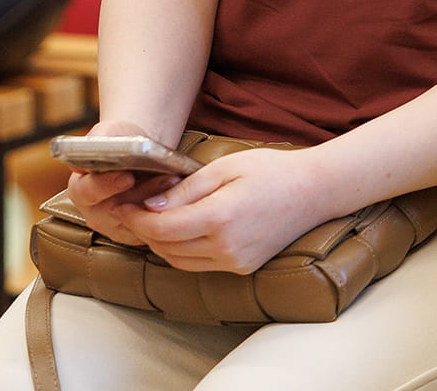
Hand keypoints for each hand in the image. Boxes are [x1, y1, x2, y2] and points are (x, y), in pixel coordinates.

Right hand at [61, 119, 181, 247]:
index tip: (127, 176)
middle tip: (166, 177)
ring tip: (176, 181)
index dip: (106, 185)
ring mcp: (115, 226)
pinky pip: (152, 229)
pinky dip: (166, 211)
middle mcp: (94, 212)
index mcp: (80, 188)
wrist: (134, 154)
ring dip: (160, 201)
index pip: (88, 191)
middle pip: (118, 209)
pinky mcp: (136, 234)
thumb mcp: (107, 132)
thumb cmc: (118, 143)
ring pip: (139, 220)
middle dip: (145, 192)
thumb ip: (100, 137)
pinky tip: (178, 194)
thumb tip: (101, 146)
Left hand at [117, 144, 331, 273]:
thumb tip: (150, 206)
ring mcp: (236, 262)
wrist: (313, 192)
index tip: (123, 204)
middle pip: (166, 248)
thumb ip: (185, 189)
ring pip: (180, 261)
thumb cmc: (269, 171)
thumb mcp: (223, 168)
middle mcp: (227, 248)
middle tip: (132, 209)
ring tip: (153, 219)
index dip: (136, 219)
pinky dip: (183, 251)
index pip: (162, 229)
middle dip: (144, 231)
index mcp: (220, 219)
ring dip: (161, 243)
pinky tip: (180, 230)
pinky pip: (200, 265)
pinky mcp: (243, 267)